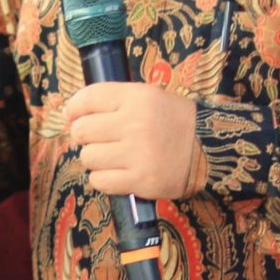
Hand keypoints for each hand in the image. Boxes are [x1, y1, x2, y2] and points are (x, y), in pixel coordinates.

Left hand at [62, 81, 204, 200]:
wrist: (208, 148)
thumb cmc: (172, 121)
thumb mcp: (148, 97)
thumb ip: (113, 100)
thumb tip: (71, 114)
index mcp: (137, 98)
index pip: (88, 98)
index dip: (73, 108)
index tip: (73, 115)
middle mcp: (135, 123)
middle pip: (82, 131)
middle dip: (84, 137)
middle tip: (97, 140)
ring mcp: (138, 154)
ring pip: (88, 158)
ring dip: (95, 160)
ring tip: (111, 158)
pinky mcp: (141, 180)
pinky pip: (100, 181)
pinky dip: (103, 179)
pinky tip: (117, 173)